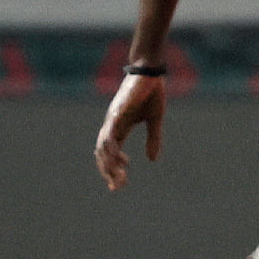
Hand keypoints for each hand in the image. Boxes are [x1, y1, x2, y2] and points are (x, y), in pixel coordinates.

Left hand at [95, 73, 165, 190]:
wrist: (150, 72)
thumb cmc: (151, 93)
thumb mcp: (155, 120)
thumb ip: (153, 139)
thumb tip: (153, 160)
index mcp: (120, 128)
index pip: (111, 153)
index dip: (112, 170)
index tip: (117, 186)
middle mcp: (112, 125)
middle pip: (103, 154)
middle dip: (109, 171)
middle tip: (118, 186)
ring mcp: (113, 119)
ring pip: (104, 146)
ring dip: (109, 163)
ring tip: (120, 175)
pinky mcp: (117, 112)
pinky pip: (110, 132)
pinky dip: (112, 147)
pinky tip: (119, 158)